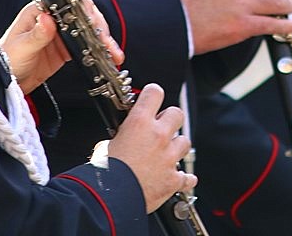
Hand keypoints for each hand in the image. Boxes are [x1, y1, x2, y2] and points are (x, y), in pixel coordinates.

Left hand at [0, 0, 122, 93]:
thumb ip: (36, 34)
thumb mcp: (21, 48)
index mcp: (40, 11)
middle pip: (83, 15)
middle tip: (106, 41)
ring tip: (113, 52)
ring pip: (89, 30)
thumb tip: (47, 18)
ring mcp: (61, 33)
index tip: (93, 22)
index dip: (84, 9)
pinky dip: (99, 51)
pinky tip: (108, 57)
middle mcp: (53, 19)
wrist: (6, 84)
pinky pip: (87, 46)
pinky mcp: (66, 48)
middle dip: (99, 26)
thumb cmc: (6, 60)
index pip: (68, 2)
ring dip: (103, 40)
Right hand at [105, 84, 194, 212]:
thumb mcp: (108, 143)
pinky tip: (178, 178)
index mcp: (139, 123)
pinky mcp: (173, 179)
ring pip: (185, 142)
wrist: (111, 198)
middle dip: (170, 119)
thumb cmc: (105, 172)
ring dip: (176, 147)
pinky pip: (186, 177)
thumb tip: (126, 133)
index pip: (154, 93)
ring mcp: (168, 157)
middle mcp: (158, 136)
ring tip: (166, 154)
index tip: (151, 98)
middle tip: (161, 127)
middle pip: (177, 114)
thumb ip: (124, 134)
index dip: (153, 94)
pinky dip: (183, 179)